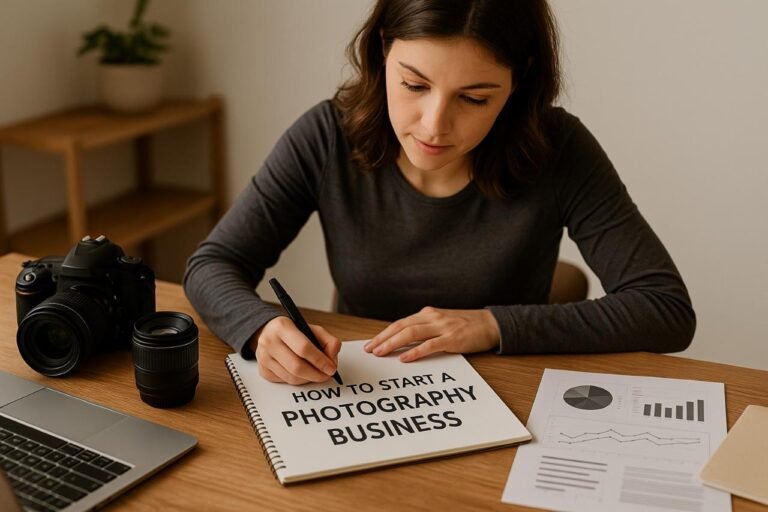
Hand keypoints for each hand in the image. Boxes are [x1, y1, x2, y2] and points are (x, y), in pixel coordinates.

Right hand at [250, 316, 340, 384]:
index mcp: (282, 327)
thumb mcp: (312, 329)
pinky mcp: (263, 371)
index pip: (303, 347)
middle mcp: (269, 342)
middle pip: (296, 366)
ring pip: (292, 377)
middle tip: (327, 375)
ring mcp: (264, 358)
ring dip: (309, 379)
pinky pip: (286, 381)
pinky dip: (299, 380)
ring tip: (317, 373)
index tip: (331, 368)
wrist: (269, 333)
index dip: (320, 360)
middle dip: (316, 374)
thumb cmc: (294, 332)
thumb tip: (332, 359)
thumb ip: (328, 341)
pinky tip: (303, 373)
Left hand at [364, 307, 499, 362]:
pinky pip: (429, 345)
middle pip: (400, 327)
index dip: (384, 333)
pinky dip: (415, 351)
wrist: (491, 324)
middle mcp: (432, 317)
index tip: (371, 343)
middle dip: (382, 338)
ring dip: (393, 343)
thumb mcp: (442, 323)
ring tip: (380, 353)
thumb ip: (425, 329)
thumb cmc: (466, 325)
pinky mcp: (452, 339)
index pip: (400, 323)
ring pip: (411, 333)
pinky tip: (404, 358)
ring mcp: (442, 327)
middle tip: (369, 350)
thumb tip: (403, 342)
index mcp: (427, 314)